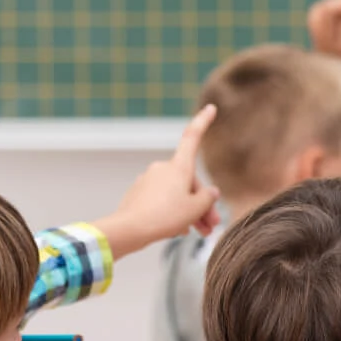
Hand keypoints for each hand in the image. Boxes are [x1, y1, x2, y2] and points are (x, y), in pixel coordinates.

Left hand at [95, 105, 222, 258]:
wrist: (129, 230)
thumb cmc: (165, 217)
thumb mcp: (195, 209)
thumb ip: (207, 198)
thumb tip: (210, 192)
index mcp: (179, 167)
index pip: (192, 137)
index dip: (203, 121)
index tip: (210, 107)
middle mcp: (163, 169)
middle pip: (190, 181)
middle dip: (202, 203)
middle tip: (211, 226)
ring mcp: (149, 181)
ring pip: (177, 193)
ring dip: (190, 211)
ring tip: (200, 233)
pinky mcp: (139, 194)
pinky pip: (162, 201)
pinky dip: (173, 213)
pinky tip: (180, 230)